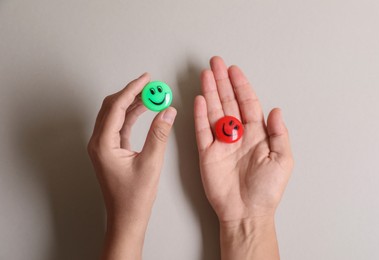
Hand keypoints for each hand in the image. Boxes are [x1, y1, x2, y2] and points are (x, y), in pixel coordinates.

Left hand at [88, 73, 176, 259]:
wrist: (126, 217)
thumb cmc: (134, 197)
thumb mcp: (151, 163)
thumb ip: (159, 135)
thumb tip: (168, 111)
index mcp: (103, 144)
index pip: (116, 107)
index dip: (132, 90)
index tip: (146, 79)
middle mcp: (99, 142)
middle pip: (111, 107)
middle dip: (130, 93)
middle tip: (149, 84)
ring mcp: (103, 146)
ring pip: (115, 115)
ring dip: (132, 103)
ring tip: (151, 95)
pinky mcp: (111, 149)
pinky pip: (120, 125)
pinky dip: (132, 115)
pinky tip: (145, 109)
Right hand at [194, 57, 292, 258]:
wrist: (246, 212)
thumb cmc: (266, 190)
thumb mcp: (282, 160)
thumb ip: (279, 133)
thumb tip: (276, 110)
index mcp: (257, 134)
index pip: (247, 103)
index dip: (241, 85)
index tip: (234, 70)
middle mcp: (238, 134)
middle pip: (229, 101)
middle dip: (222, 82)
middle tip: (216, 63)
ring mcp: (221, 142)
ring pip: (215, 111)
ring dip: (210, 92)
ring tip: (206, 74)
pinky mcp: (207, 153)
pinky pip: (202, 130)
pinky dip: (200, 114)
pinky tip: (200, 99)